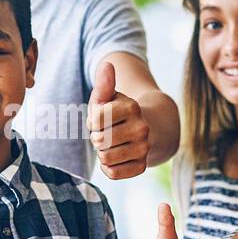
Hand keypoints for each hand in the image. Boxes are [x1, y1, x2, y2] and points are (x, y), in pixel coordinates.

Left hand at [87, 61, 150, 179]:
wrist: (145, 128)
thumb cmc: (117, 111)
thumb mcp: (108, 97)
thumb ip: (104, 83)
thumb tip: (106, 65)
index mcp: (132, 107)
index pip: (95, 120)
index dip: (93, 121)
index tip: (102, 118)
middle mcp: (142, 128)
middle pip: (100, 141)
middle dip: (97, 137)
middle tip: (107, 132)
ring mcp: (144, 149)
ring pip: (106, 158)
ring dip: (102, 152)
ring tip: (112, 144)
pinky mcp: (142, 166)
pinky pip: (113, 173)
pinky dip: (109, 166)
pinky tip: (116, 157)